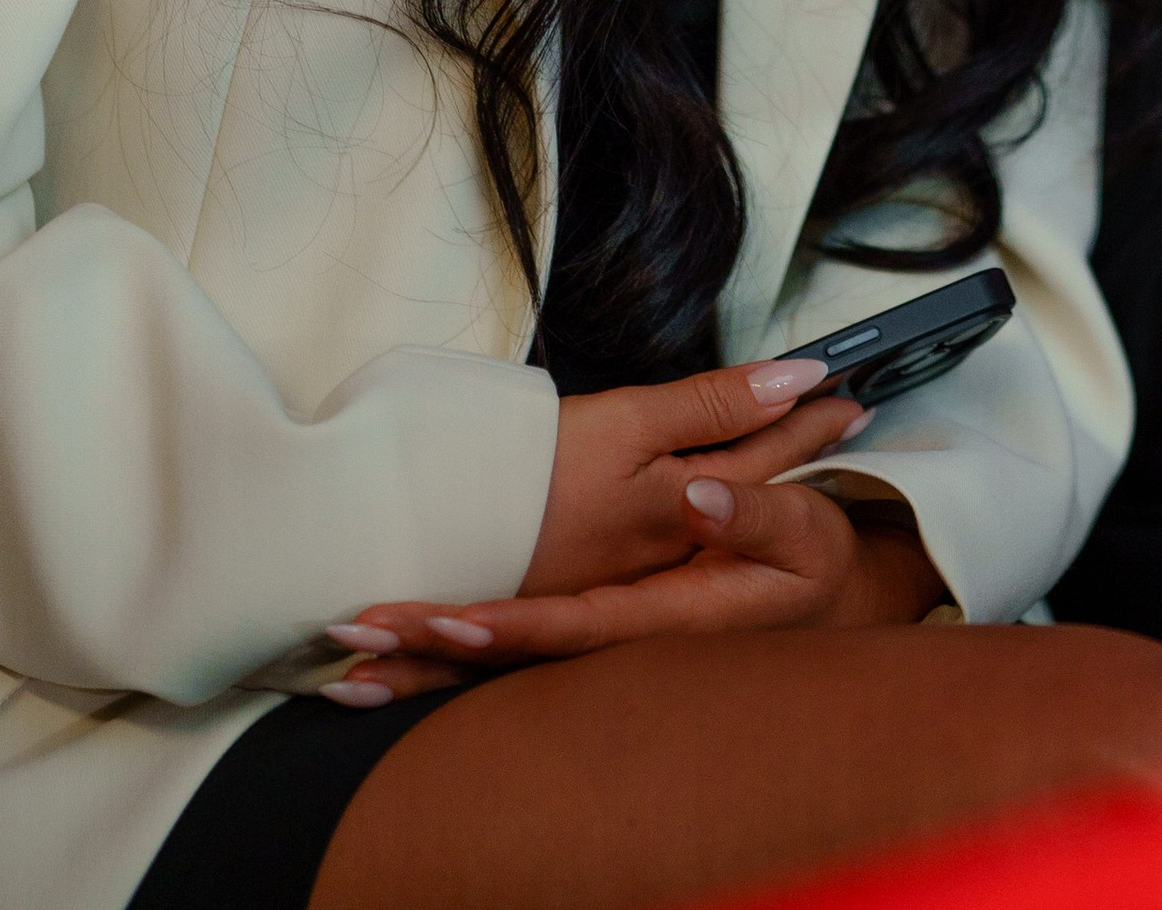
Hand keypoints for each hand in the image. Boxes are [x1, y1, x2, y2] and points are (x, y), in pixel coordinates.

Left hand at [353, 474, 946, 684]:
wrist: (818, 601)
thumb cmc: (809, 566)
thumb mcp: (803, 532)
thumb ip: (753, 511)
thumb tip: (698, 492)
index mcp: (665, 621)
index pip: (570, 630)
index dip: (506, 628)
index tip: (443, 621)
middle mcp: (618, 642)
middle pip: (514, 658)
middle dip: (429, 657)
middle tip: (354, 642)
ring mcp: (596, 636)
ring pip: (500, 665)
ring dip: (419, 669)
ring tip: (343, 669)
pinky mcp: (585, 622)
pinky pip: (508, 650)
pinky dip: (442, 659)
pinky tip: (388, 662)